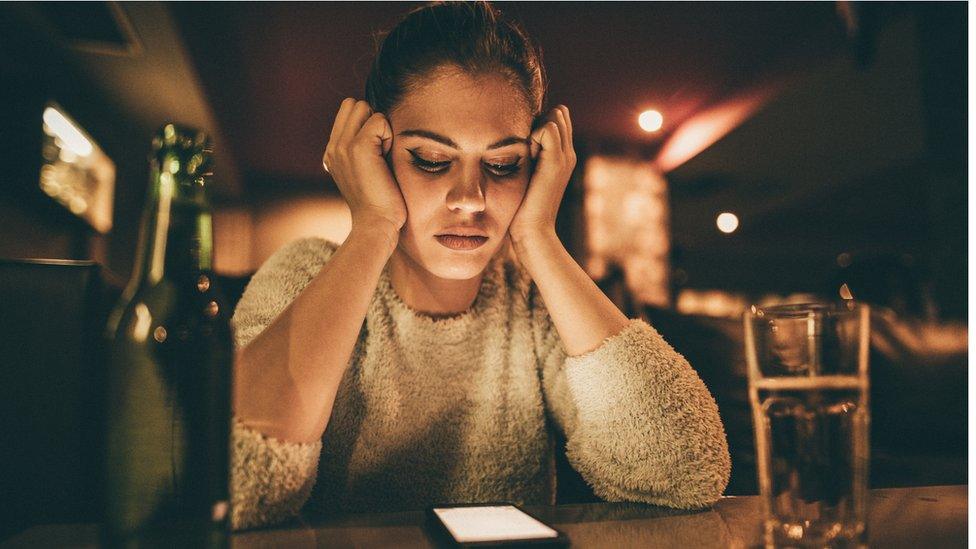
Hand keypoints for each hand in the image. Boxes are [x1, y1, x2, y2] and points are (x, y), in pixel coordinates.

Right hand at [323, 98, 406, 235]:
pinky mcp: (357, 147)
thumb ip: (362, 150)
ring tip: (382, 154)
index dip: (367, 123)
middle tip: (381, 150)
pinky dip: (388, 135)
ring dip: (380, 126)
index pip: (348, 111)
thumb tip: (377, 127)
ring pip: (364, 107)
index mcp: (332, 152)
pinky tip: (386, 158)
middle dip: (372, 120)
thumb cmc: (380, 202)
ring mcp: (342, 146)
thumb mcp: (365, 173)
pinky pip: (379, 119)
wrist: (376, 224)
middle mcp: (333, 147)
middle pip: (354, 104)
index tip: (376, 152)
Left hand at [509, 105, 576, 243]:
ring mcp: (565, 156)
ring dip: (535, 129)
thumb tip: (513, 137)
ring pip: (554, 117)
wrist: (532, 230)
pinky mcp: (556, 161)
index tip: (524, 148)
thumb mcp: (524, 175)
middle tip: (524, 149)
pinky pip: (548, 127)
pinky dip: (533, 135)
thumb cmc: (521, 207)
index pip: (555, 119)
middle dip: (538, 122)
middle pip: (557, 114)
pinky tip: (526, 156)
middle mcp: (568, 154)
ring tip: (526, 155)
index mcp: (561, 157)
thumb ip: (525, 155)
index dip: (537, 124)